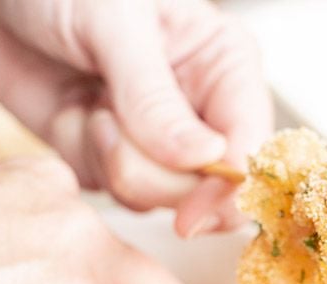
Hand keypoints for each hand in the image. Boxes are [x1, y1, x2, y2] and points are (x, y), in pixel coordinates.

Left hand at [0, 0, 272, 235]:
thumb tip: (209, 158)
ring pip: (160, 198)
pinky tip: (74, 116)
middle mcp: (202, 107)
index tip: (190, 215)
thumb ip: (156, 98)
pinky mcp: (114, 157)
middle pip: (209, 189)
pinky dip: (85, 159)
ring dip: (113, 161)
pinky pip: (115, 193)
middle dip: (153, 170)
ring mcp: (159, 139)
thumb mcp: (112, 24)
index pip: (252, 149)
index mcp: (224, 64)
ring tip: (89, 106)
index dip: (227, 192)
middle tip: (108, 119)